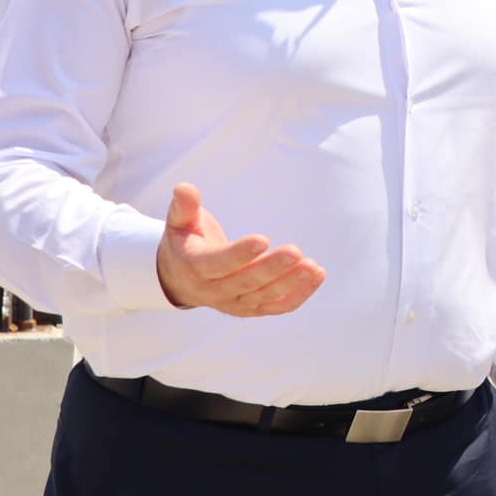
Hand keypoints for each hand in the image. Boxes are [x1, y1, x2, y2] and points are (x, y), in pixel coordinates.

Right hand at [155, 182, 325, 316]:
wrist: (181, 279)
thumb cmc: (185, 242)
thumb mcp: (178, 223)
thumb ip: (183, 207)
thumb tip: (184, 187)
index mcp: (195, 267)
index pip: (218, 263)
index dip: (239, 253)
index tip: (263, 239)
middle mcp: (214, 291)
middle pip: (246, 283)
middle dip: (271, 269)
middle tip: (295, 252)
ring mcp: (235, 303)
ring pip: (265, 297)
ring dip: (291, 283)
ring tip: (313, 266)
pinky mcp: (253, 308)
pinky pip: (278, 306)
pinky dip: (299, 294)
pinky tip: (317, 275)